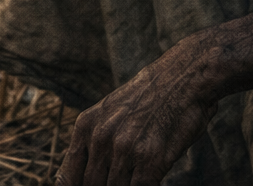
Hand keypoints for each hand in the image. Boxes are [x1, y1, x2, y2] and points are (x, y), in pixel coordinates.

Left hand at [57, 41, 218, 185]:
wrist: (185, 77)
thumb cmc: (151, 96)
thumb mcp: (111, 112)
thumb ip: (94, 142)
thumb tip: (79, 176)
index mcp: (86, 126)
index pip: (67, 177)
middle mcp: (101, 138)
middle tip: (120, 177)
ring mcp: (125, 149)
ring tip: (137, 172)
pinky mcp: (150, 159)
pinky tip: (151, 177)